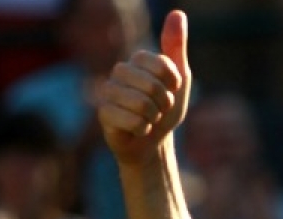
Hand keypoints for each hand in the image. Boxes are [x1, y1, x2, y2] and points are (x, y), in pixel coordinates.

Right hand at [96, 10, 191, 164]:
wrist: (153, 141)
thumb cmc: (166, 109)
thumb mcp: (179, 78)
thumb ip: (176, 46)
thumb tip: (177, 13)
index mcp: (137, 60)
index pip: (162, 65)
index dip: (173, 82)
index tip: (172, 90)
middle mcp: (119, 71)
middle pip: (152, 85)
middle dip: (164, 103)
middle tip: (160, 108)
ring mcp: (108, 92)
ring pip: (141, 104)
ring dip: (154, 117)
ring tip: (149, 118)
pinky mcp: (103, 114)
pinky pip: (132, 120)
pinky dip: (143, 129)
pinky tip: (138, 129)